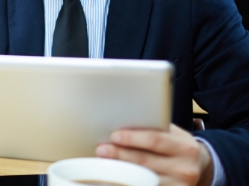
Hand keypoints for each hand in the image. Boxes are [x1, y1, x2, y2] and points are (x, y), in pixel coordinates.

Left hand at [95, 124, 213, 185]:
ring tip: (104, 163)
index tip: (114, 136)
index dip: (132, 138)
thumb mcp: (175, 134)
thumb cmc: (179, 146)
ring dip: (121, 171)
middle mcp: (185, 169)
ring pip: (144, 179)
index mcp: (186, 148)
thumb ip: (156, 129)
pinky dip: (130, 183)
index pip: (155, 140)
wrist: (201, 168)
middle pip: (145, 161)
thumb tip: (124, 121)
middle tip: (101, 149)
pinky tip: (117, 179)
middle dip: (120, 155)